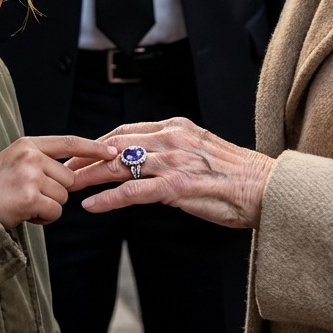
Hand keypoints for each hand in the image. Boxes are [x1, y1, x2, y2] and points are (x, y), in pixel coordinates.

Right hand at [0, 136, 117, 228]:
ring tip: (22, 204)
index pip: (69, 142)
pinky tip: (22, 214)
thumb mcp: (13, 163)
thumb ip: (39, 162)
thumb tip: (72, 174)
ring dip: (48, 207)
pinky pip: (54, 212)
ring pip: (63, 197)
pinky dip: (42, 219)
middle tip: (28, 196)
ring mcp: (30, 175)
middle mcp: (30, 155)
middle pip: (69, 178)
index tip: (112, 151)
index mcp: (27, 144)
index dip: (93, 148)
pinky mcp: (30, 197)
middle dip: (56, 192)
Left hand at [69, 117, 274, 229]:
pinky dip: (108, 198)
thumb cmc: (237, 177)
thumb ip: (174, 151)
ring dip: (89, 176)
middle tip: (63, 169)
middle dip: (85, 157)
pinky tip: (91, 205)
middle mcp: (172, 138)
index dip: (98, 143)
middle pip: (115, 144)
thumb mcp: (201, 152)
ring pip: (119, 165)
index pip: (126, 131)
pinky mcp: (178, 186)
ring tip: (68, 186)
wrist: (268, 189)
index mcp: (176, 127)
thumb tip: (149, 163)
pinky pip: (133, 192)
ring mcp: (174, 161)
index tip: (79, 153)